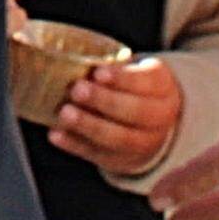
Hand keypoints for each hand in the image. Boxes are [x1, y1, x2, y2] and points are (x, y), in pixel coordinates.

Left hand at [53, 55, 187, 171]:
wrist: (150, 126)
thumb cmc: (131, 88)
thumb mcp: (132, 71)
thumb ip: (111, 67)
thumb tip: (75, 58)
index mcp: (162, 88)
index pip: (146, 82)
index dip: (123, 79)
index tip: (98, 72)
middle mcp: (159, 118)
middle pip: (137, 112)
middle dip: (105, 101)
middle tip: (77, 90)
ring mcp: (143, 144)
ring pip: (120, 139)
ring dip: (89, 125)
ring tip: (65, 113)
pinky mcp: (120, 160)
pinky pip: (98, 155)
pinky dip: (74, 145)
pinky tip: (56, 134)